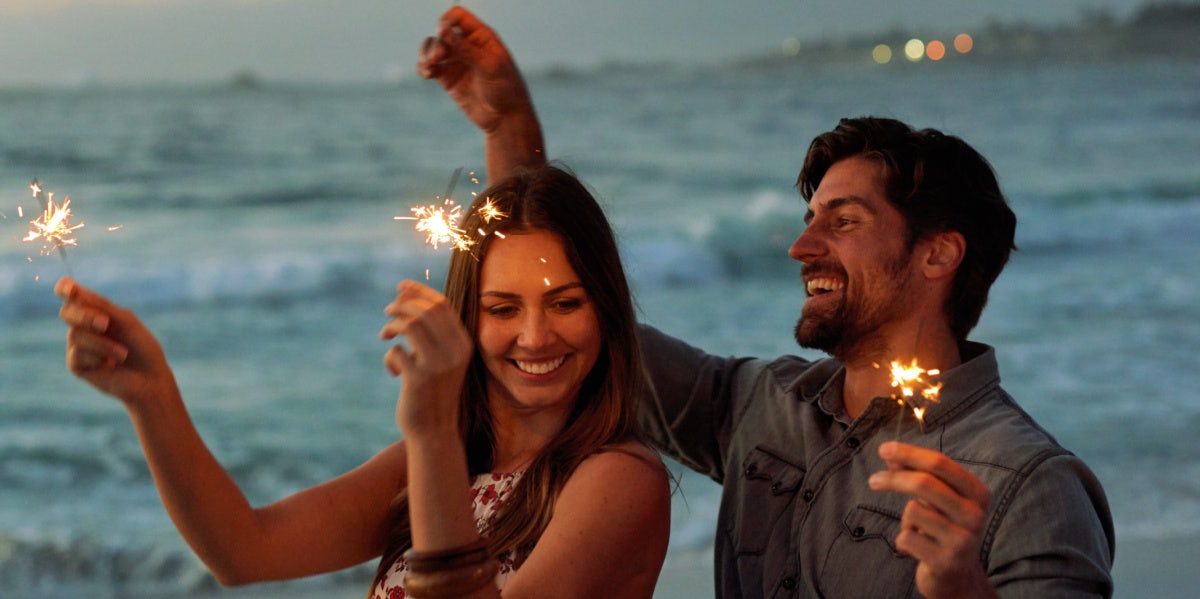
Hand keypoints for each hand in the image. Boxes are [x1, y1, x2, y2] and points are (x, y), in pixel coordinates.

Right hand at [56, 276, 175, 406]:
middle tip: (105, 323)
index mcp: (96, 311)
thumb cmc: (142, 347)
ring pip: (75, 334)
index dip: (66, 289)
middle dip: (85, 316)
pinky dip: (98, 357)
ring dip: (102, 343)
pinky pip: (77, 354)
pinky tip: (110, 365)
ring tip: (122, 354)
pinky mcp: (76, 365)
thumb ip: (102, 306)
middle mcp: (83, 326)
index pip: (73, 295)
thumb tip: (75, 290)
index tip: (69, 288)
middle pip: (67, 312)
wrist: (149, 378)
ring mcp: (78, 345)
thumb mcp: (126, 322)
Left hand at [379, 281, 472, 436]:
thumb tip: (407, 298)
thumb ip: (433, 334)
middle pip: (426, 310)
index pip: (442, 304)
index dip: (419, 291)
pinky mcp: (419, 378)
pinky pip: (396, 352)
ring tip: (385, 335)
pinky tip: (393, 371)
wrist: (435, 430)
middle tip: (388, 310)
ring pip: (412, 324)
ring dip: (393, 325)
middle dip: (403, 304)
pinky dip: (389, 357)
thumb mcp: (441, 359)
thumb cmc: (433, 391)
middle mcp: (455, 351)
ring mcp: (438, 364)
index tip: (401, 287)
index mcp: (463, 343)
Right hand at [417, 6, 534, 134]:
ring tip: (429, 67)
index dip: (447, 21)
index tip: (444, 33)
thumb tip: (442, 28)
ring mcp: (456, 61)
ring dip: (425, 53)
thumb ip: (465, 48)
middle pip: (441, 32)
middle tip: (439, 58)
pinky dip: (423, 67)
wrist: (505, 119)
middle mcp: (466, 46)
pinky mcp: (447, 78)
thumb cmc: (505, 89)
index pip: (457, 16)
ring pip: (431, 47)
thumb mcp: (489, 65)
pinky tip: (428, 74)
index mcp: (481, 36)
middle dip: (436, 43)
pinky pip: (429, 67)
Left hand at [869, 442, 997, 598]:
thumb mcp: (936, 500)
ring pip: (913, 510)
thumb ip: (917, 475)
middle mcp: (975, 515)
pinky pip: (907, 537)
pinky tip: (916, 550)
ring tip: (917, 532)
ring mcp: (962, 539)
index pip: (940, 463)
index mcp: (977, 493)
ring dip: (905, 520)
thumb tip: (890, 453)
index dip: (909, 454)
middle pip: (924, 483)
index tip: (884, 449)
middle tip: (873, 480)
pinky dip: (903, 541)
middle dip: (893, 478)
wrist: (958, 578)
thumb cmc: (944, 530)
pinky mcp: (946, 561)